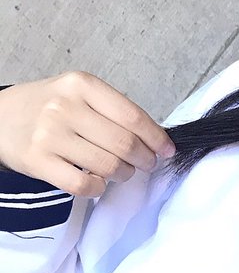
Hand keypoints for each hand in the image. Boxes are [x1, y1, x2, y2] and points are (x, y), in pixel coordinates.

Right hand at [0, 73, 175, 196]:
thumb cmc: (46, 106)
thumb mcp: (76, 93)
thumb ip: (111, 109)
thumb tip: (154, 138)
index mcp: (81, 84)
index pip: (132, 116)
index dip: (156, 137)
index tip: (167, 150)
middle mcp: (65, 107)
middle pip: (124, 143)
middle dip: (144, 159)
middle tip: (146, 164)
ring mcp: (50, 135)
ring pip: (108, 165)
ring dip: (123, 174)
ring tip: (122, 172)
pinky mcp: (38, 161)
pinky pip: (83, 185)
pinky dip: (98, 188)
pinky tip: (98, 182)